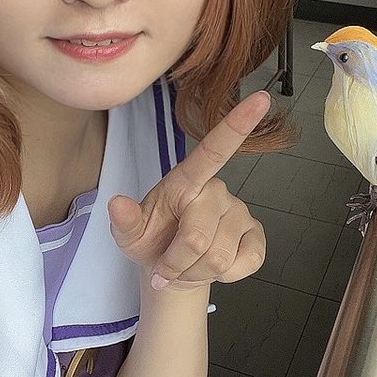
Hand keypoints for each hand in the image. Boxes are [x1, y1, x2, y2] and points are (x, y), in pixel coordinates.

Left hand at [107, 91, 269, 290]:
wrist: (172, 271)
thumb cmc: (151, 241)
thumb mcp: (128, 234)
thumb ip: (124, 221)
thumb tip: (116, 203)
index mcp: (187, 180)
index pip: (214, 150)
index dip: (237, 125)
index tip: (260, 98)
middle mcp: (218, 190)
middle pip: (199, 239)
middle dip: (177, 265)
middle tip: (166, 268)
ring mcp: (241, 212)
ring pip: (219, 259)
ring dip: (194, 274)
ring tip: (186, 266)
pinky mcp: (256, 237)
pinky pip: (245, 264)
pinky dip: (222, 278)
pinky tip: (212, 268)